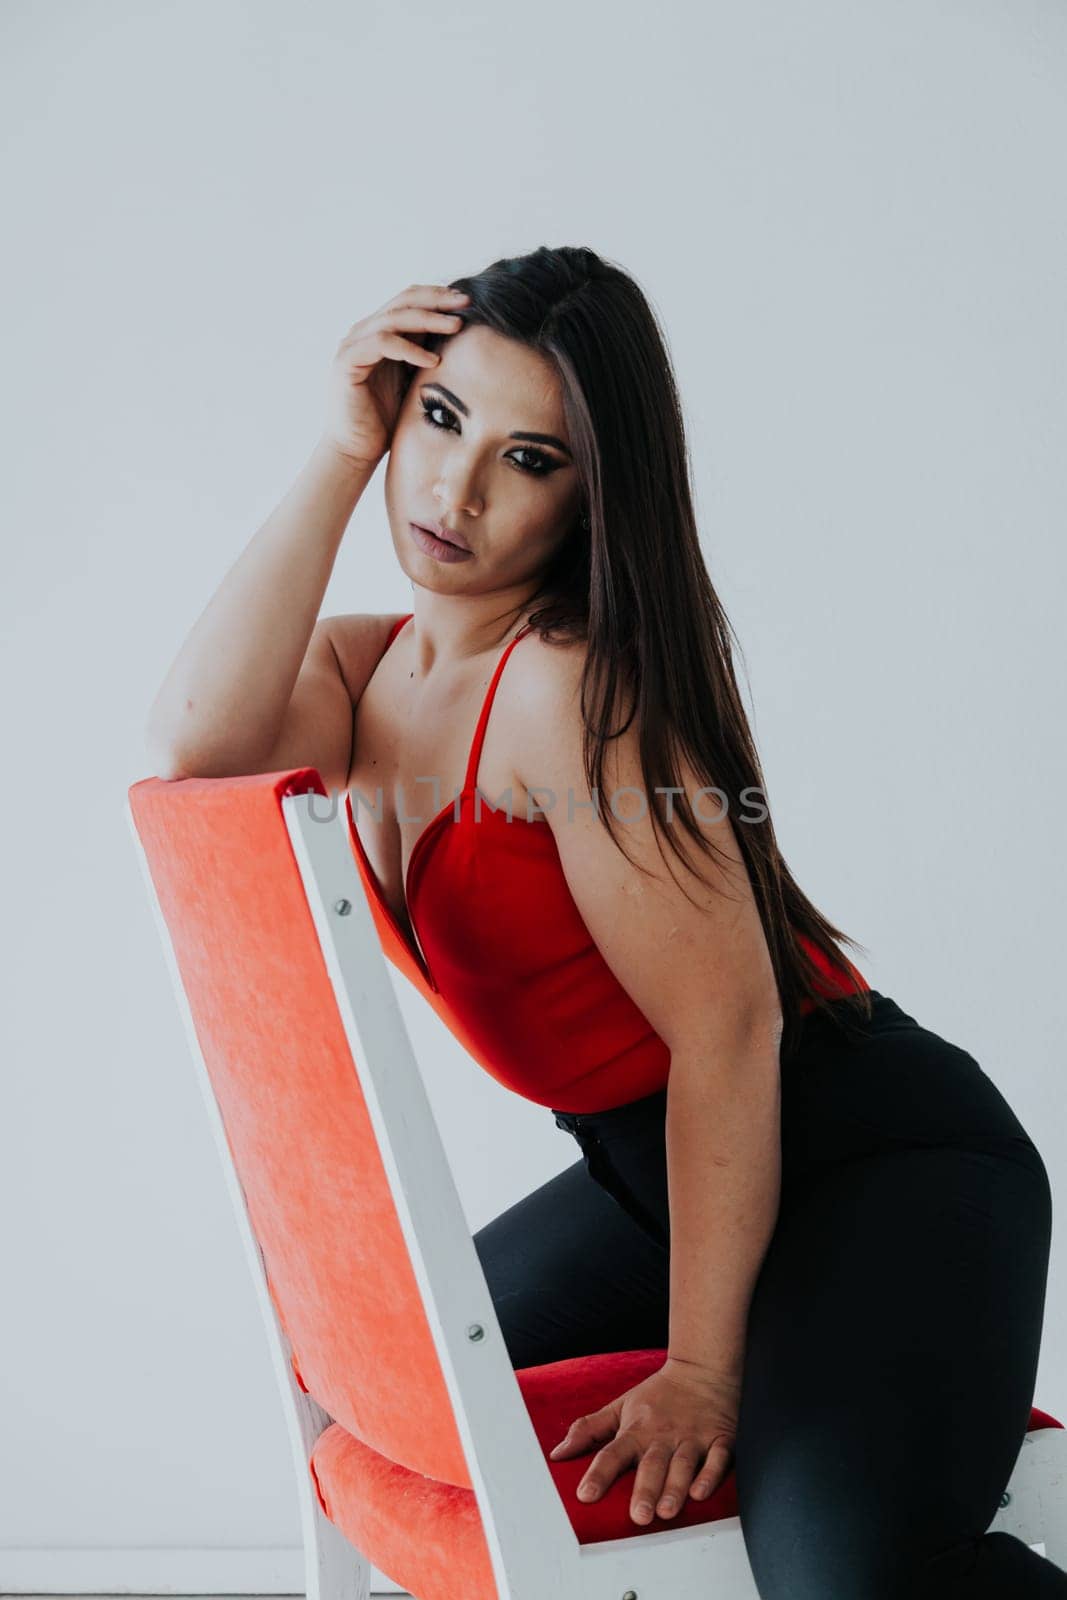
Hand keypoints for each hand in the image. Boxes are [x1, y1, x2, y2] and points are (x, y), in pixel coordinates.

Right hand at [321, 282, 470, 470]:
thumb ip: (427, 355)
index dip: (437, 296)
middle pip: (403, 300)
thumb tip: (461, 337)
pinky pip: (382, 343)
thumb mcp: (414, 380)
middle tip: (466, 303)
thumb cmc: (386, 420)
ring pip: (394, 317)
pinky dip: (410, 349)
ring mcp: (353, 344)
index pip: (409, 300)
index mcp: (379, 332)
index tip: (467, 302)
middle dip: (437, 299)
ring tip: (456, 326)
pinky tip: (433, 361)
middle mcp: (363, 332)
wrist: (357, 450)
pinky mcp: (347, 361)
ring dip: (428, 320)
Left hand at [547, 1359, 741, 1525]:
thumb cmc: (658, 1396)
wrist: (701, 1370)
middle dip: (645, 1489)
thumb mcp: (620, 1407)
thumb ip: (589, 1430)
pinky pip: (718, 1459)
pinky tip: (701, 1494)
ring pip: (683, 1464)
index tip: (585, 1495)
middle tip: (638, 1515)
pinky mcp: (720, 1439)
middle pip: (652, 1464)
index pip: (613, 1452)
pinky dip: (711, 1476)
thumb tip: (557, 1453)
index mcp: (637, 1429)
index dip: (598, 1474)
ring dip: (675, 1488)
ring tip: (666, 1511)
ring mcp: (693, 1438)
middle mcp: (663, 1435)